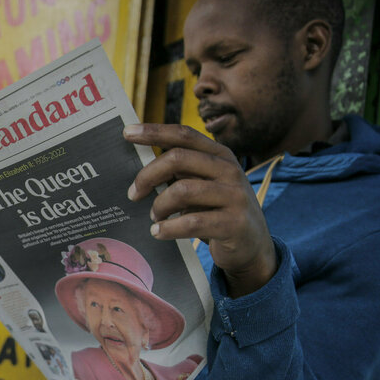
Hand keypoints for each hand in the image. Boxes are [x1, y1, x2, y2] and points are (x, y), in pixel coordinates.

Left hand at [123, 123, 276, 297]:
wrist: (252, 247)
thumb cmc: (218, 212)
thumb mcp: (204, 185)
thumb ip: (181, 173)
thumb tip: (141, 170)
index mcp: (220, 155)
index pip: (184, 135)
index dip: (154, 131)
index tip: (127, 132)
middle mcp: (230, 170)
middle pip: (178, 158)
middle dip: (148, 175)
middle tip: (133, 194)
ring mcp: (235, 196)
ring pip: (182, 191)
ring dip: (159, 206)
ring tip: (154, 218)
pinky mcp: (235, 224)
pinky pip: (192, 223)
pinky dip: (168, 228)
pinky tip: (158, 232)